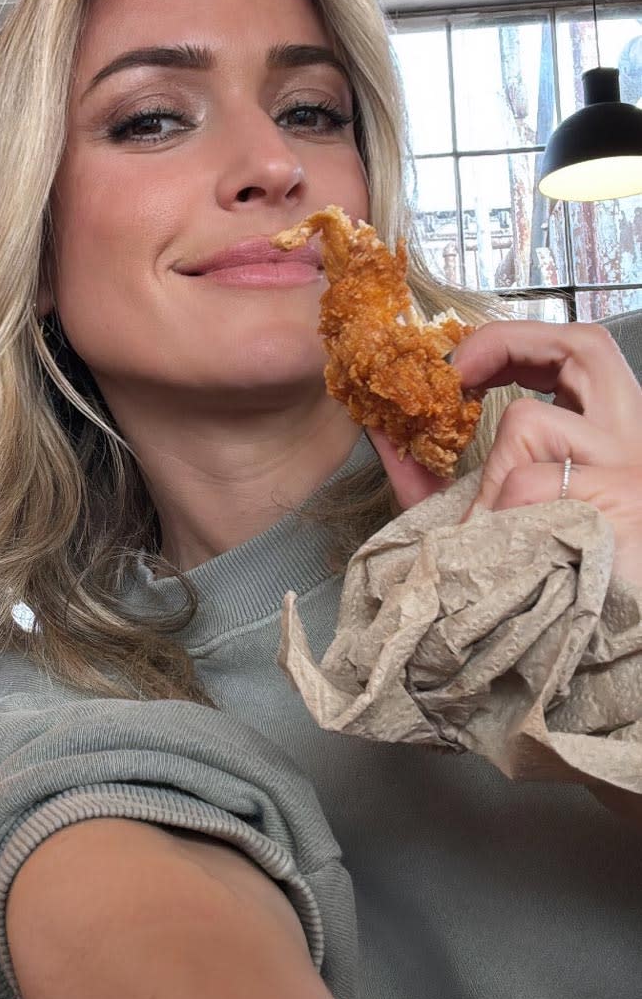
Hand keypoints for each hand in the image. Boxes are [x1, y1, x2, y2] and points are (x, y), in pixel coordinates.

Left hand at [372, 319, 641, 584]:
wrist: (607, 657)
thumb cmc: (546, 586)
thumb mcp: (483, 520)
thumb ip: (437, 476)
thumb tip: (382, 430)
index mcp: (612, 439)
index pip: (582, 351)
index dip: (518, 341)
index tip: (462, 366)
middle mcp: (636, 443)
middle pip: (587, 346)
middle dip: (508, 344)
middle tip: (456, 375)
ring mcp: (633, 473)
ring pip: (532, 422)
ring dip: (488, 470)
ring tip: (489, 525)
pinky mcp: (621, 505)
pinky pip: (525, 486)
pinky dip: (494, 515)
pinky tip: (505, 557)